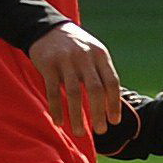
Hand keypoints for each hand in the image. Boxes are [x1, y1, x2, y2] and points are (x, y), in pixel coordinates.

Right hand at [28, 21, 123, 139]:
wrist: (47, 28)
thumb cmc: (76, 46)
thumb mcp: (94, 53)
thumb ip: (102, 73)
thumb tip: (113, 103)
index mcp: (100, 55)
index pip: (112, 82)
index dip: (114, 103)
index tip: (115, 121)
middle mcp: (85, 57)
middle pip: (96, 89)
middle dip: (99, 113)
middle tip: (101, 131)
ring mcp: (66, 61)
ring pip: (74, 93)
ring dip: (77, 116)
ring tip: (79, 133)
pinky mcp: (48, 65)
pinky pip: (53, 91)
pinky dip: (56, 109)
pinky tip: (59, 122)